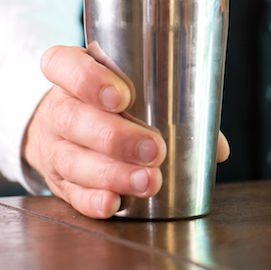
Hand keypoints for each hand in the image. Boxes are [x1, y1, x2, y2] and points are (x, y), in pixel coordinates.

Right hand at [24, 45, 229, 218]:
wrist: (61, 126)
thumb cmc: (111, 102)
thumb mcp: (131, 86)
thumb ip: (173, 105)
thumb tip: (218, 147)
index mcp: (71, 71)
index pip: (63, 64)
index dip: (87, 80)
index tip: (122, 97)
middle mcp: (57, 106)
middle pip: (73, 118)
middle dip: (115, 137)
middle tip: (154, 150)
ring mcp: (52, 145)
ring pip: (72, 159)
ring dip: (112, 174)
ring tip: (148, 182)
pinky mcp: (56, 179)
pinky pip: (70, 192)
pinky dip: (91, 200)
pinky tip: (113, 204)